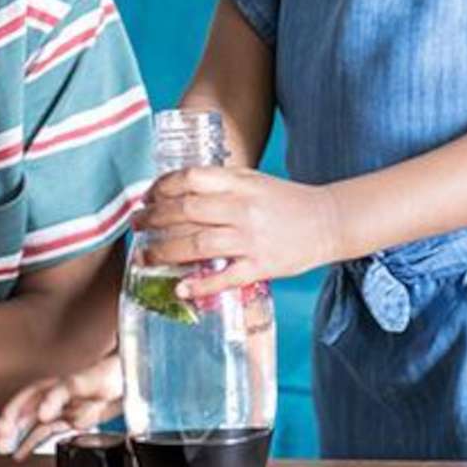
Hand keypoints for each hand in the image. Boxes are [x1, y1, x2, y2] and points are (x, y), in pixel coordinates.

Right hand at [0, 354, 123, 461]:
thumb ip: (61, 394)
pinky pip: (46, 432)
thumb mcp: (84, 381)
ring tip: (2, 449)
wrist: (131, 380)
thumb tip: (41, 413)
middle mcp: (55, 397)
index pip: (28, 397)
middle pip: (25, 410)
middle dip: (9, 424)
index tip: (10, 427)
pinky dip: (31, 442)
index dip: (16, 411)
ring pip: (32, 423)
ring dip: (17, 435)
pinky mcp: (70, 421)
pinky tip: (20, 453)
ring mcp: (62, 409)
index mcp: (55, 384)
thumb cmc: (108, 374)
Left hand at [134, 168, 344, 300]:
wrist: (329, 221)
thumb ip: (220, 183)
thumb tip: (177, 190)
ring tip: (145, 256)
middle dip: (154, 219)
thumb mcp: (253, 180)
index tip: (147, 197)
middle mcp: (243, 209)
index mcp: (240, 183)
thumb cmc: (285, 200)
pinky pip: (225, 277)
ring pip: (198, 245)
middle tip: (136, 225)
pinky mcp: (262, 266)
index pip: (190, 179)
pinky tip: (181, 288)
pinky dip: (200, 284)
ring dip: (165, 252)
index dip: (162, 187)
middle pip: (187, 212)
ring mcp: (252, 239)